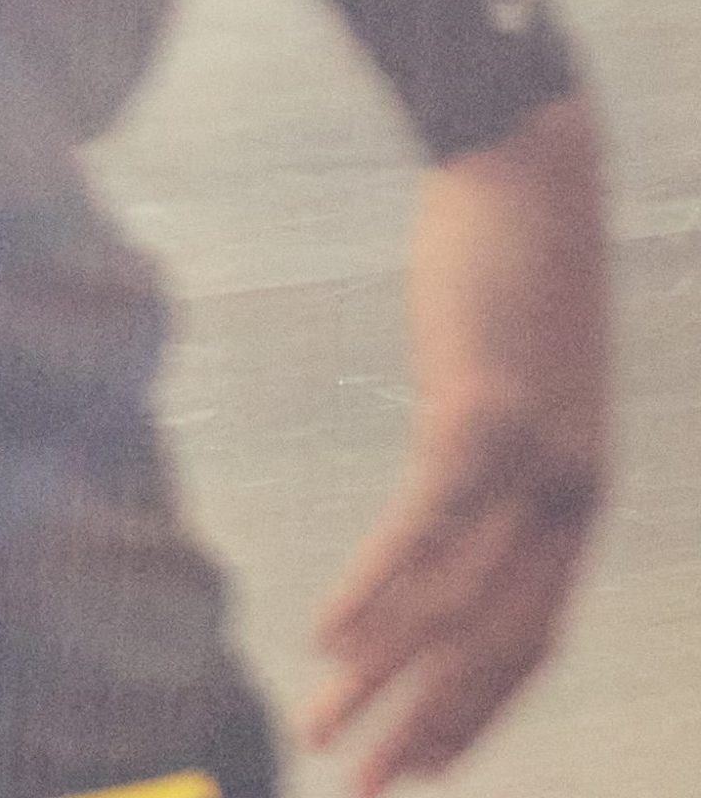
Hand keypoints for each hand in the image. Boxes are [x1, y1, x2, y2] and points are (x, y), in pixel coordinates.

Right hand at [306, 96, 606, 789]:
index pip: (529, 640)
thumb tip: (457, 471)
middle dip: (427, 731)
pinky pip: (425, 526)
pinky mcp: (481, 410)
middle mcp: (566, 496)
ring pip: (456, 604)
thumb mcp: (514, 365)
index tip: (420, 766)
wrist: (534, 164)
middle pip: (495, 649)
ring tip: (326, 731)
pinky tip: (332, 636)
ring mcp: (529, 458)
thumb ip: (493, 431)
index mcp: (573, 494)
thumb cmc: (511, 255)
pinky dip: (377, 592)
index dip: (474, 711)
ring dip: (385, 682)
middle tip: (363, 792)